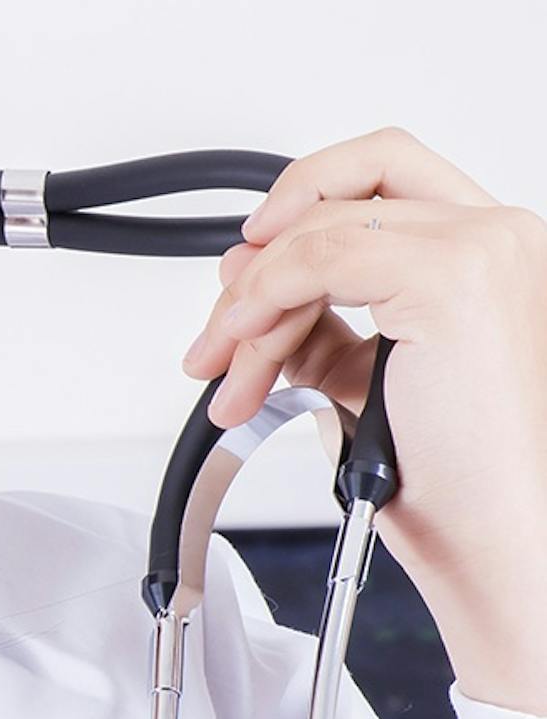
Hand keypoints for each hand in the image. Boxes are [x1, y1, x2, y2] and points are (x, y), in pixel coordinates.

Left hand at [181, 125, 546, 710]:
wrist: (501, 539)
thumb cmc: (459, 483)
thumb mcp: (370, 381)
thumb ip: (322, 329)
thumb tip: (254, 292)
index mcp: (491, 254)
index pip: (381, 179)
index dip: (298, 214)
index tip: (244, 274)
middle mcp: (499, 237)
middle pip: (345, 187)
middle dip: (261, 256)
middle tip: (218, 334)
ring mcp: (483, 248)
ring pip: (316, 232)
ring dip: (250, 307)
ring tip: (232, 377)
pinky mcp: (453, 276)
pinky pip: (313, 259)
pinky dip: (261, 302)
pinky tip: (246, 353)